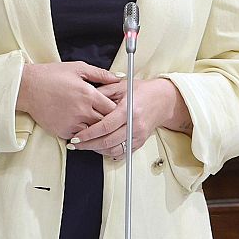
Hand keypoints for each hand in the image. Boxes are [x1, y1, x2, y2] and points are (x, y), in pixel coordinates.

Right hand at [17, 61, 117, 141]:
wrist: (28, 87)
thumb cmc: (52, 76)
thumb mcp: (78, 68)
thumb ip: (101, 74)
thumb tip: (118, 78)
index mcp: (89, 94)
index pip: (113, 108)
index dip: (117, 109)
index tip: (117, 109)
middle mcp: (82, 110)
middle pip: (106, 122)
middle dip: (109, 121)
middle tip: (111, 119)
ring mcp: (72, 122)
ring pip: (94, 132)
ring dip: (96, 129)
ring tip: (97, 124)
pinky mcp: (63, 131)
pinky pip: (80, 137)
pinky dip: (83, 134)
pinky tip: (82, 127)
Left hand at [74, 78, 188, 159]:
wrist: (163, 100)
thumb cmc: (142, 91)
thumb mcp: (121, 85)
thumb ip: (102, 91)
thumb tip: (84, 97)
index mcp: (129, 110)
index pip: (106, 126)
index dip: (89, 133)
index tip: (76, 136)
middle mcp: (135, 125)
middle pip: (108, 141)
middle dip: (88, 145)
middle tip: (74, 144)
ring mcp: (138, 136)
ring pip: (114, 150)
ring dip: (97, 150)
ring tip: (84, 146)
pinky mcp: (140, 142)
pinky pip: (122, 153)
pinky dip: (108, 153)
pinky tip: (99, 148)